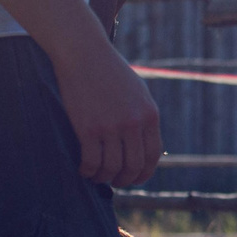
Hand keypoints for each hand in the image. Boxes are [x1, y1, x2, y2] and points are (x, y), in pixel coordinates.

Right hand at [49, 39, 163, 185]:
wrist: (85, 54)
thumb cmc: (110, 72)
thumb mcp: (138, 93)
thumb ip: (143, 118)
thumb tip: (143, 144)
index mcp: (150, 116)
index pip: (153, 156)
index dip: (144, 173)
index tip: (135, 179)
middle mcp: (134, 124)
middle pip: (134, 166)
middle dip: (125, 179)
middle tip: (115, 182)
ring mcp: (111, 127)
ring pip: (111, 167)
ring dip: (104, 178)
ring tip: (97, 176)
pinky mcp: (88, 128)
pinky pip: (91, 162)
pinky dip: (88, 171)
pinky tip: (83, 170)